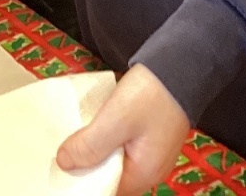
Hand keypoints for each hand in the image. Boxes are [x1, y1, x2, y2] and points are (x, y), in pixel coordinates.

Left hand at [56, 65, 189, 195]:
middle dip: (87, 165)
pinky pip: (123, 145)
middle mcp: (150, 168)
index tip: (63, 167)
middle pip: (110, 177)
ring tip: (76, 136)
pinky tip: (95, 124)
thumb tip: (64, 163)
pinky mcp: (150, 133)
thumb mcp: (115, 119)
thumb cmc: (153, 93)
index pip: (106, 191)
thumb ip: (89, 145)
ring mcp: (152, 150)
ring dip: (96, 149)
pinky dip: (107, 138)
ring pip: (115, 160)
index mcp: (144, 173)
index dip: (82, 182)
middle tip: (65, 149)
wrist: (182, 62)